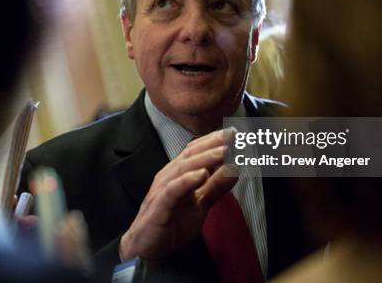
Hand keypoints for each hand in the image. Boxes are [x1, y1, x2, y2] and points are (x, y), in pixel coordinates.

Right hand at [119, 128, 237, 259]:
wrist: (146, 249)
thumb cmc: (171, 223)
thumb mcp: (200, 204)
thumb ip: (216, 187)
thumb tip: (235, 169)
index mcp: (179, 173)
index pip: (196, 150)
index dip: (214, 140)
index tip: (234, 132)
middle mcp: (170, 176)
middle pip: (191, 154)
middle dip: (213, 143)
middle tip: (232, 135)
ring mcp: (163, 189)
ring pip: (184, 168)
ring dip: (205, 158)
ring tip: (224, 152)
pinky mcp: (159, 205)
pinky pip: (173, 189)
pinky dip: (188, 180)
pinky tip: (202, 174)